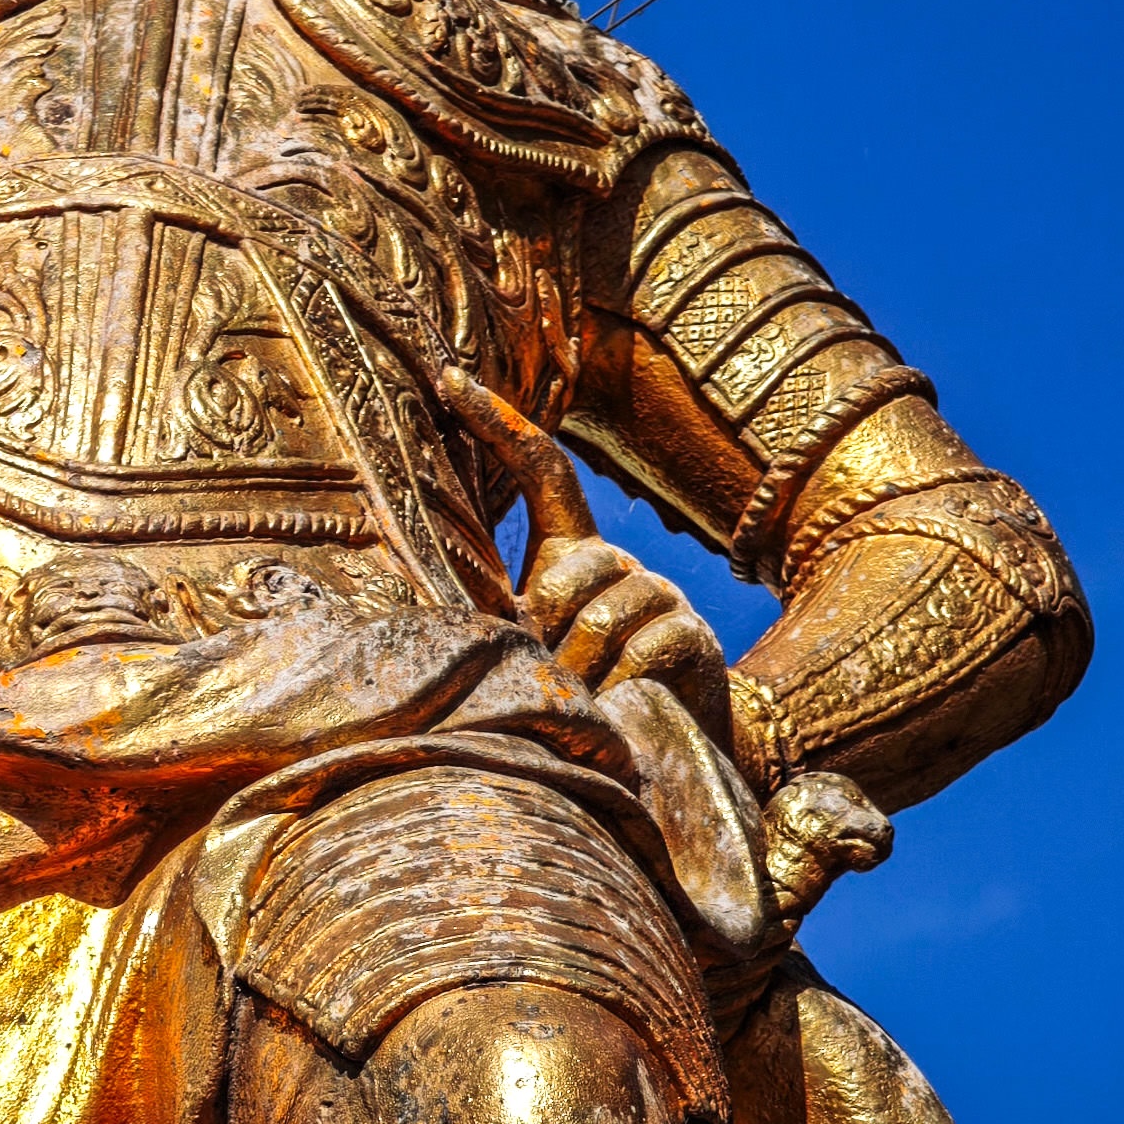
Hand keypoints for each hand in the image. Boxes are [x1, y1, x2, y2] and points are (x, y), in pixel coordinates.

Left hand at [441, 364, 734, 741]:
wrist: (661, 745)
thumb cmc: (577, 693)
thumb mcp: (527, 646)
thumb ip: (497, 613)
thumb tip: (433, 595)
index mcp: (573, 550)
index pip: (541, 469)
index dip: (496, 422)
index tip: (450, 378)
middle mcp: (619, 560)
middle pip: (564, 577)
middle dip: (543, 635)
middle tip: (548, 675)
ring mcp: (660, 594)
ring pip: (597, 620)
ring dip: (577, 673)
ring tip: (582, 697)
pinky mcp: (691, 634)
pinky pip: (638, 653)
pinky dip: (615, 690)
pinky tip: (616, 706)